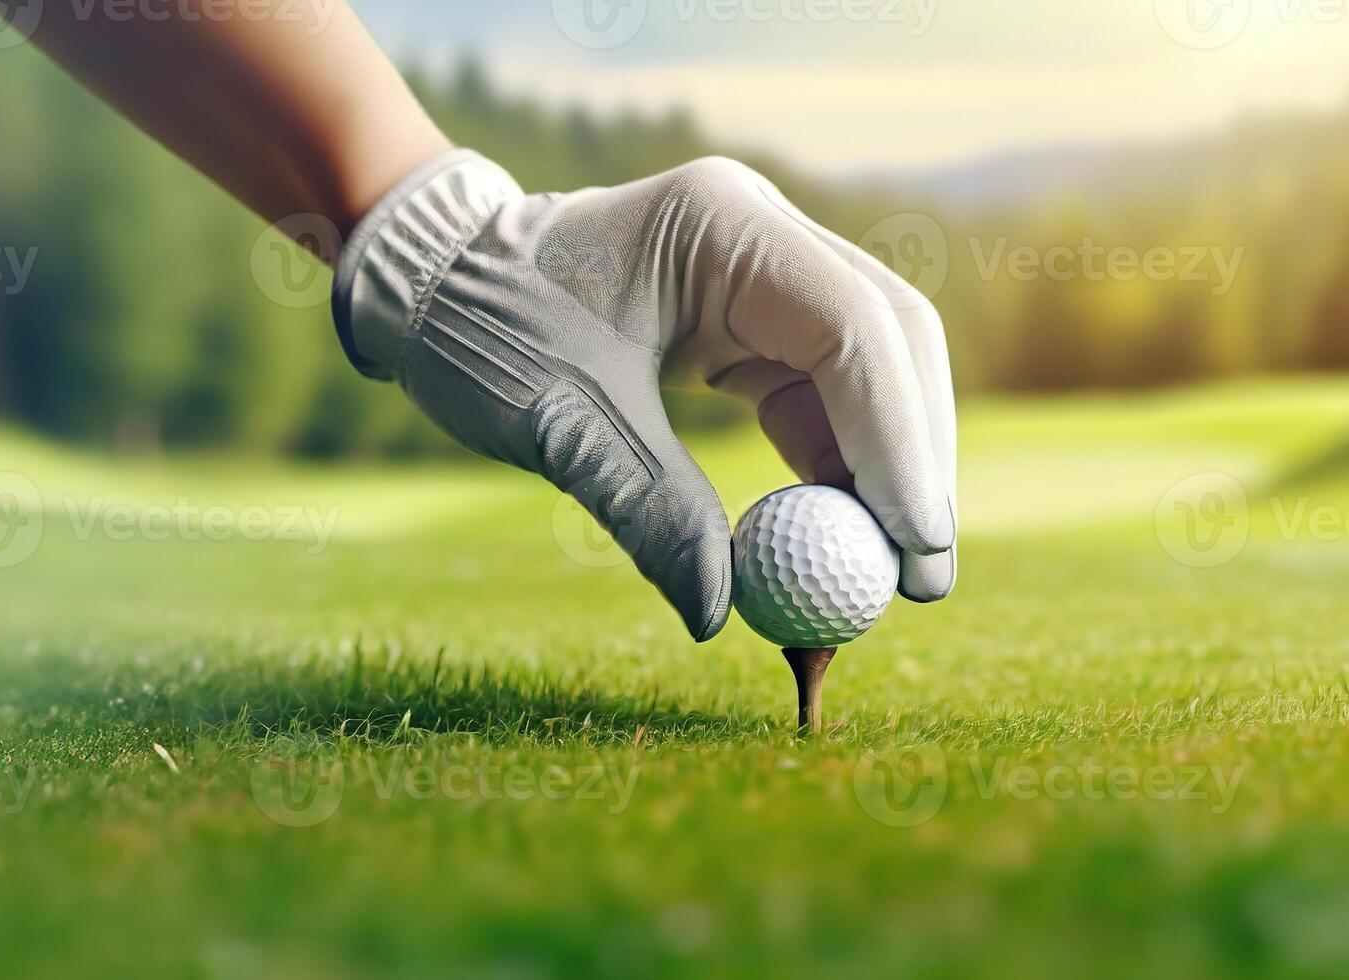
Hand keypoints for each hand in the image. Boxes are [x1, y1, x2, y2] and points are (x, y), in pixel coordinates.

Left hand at [332, 152, 957, 639]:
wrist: (426, 283)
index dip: (898, 441)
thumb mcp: (559, 423)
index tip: (915, 548)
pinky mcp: (754, 321)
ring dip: (886, 470)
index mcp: (722, 225)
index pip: (853, 330)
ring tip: (886, 577)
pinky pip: (824, 395)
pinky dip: (837, 467)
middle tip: (922, 578)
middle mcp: (763, 234)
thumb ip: (651, 511)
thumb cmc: (478, 326)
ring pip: (873, 371)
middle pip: (891, 343)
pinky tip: (834, 540)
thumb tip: (721, 614)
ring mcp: (766, 274)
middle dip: (914, 460)